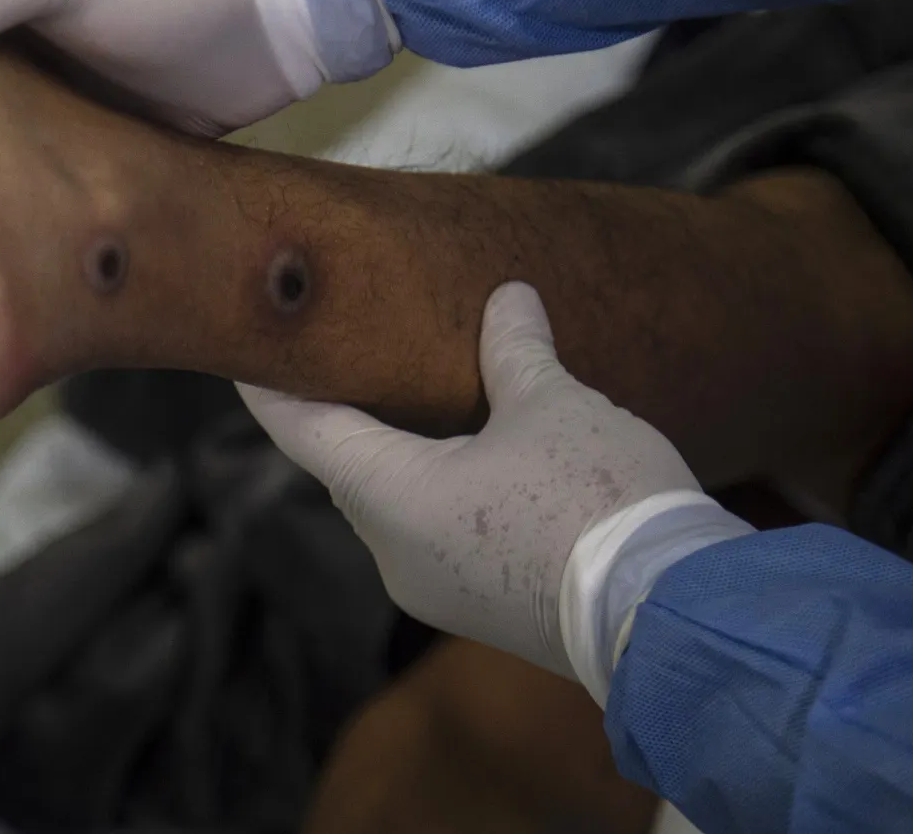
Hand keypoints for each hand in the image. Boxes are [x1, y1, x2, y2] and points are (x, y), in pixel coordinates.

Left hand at [239, 282, 720, 687]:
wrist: (663, 613)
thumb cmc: (592, 499)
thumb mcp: (552, 404)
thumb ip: (515, 350)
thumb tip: (508, 298)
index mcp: (389, 497)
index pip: (305, 431)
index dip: (273, 388)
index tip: (249, 354)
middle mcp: (395, 554)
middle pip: (350, 469)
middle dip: (345, 416)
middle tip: (341, 357)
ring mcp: (437, 592)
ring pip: (396, 505)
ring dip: (400, 454)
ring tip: (409, 397)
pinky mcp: (483, 609)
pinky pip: (437, 537)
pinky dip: (438, 490)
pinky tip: (471, 457)